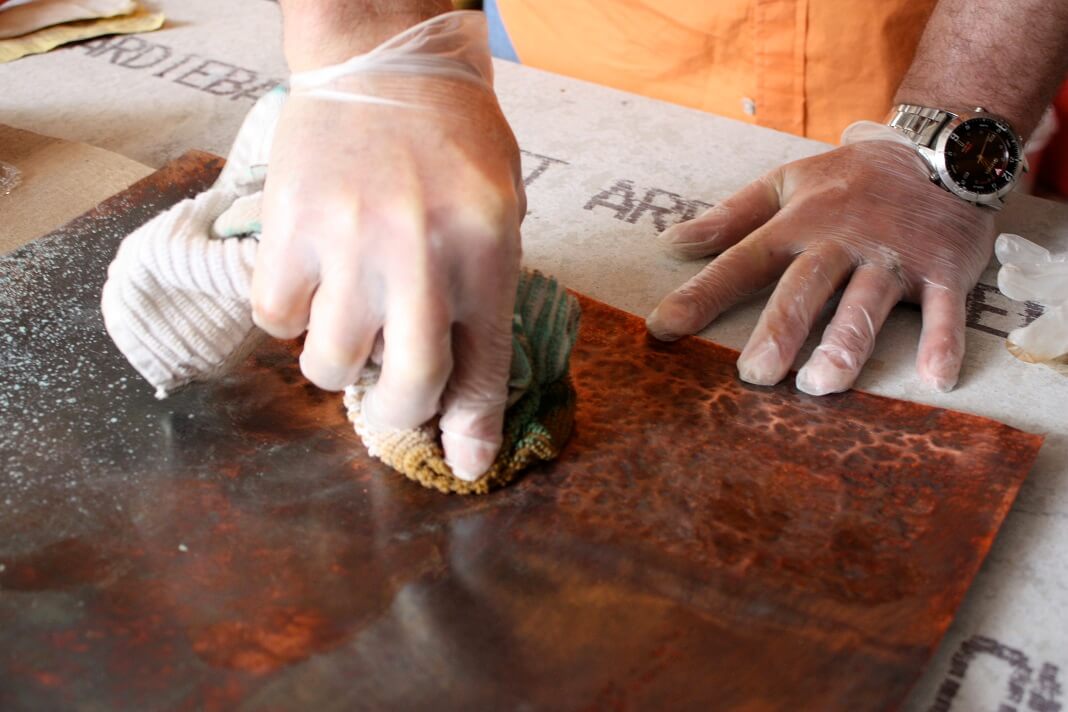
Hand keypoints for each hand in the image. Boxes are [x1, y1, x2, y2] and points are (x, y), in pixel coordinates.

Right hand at [251, 14, 524, 480]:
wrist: (379, 58)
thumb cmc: (452, 136)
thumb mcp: (499, 208)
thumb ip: (485, 291)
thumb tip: (459, 384)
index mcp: (487, 250)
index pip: (484, 367)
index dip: (474, 429)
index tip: (467, 465)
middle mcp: (421, 256)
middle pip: (409, 386)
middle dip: (402, 413)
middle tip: (395, 399)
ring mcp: (349, 244)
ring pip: (331, 365)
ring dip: (339, 363)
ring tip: (348, 321)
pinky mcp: (288, 229)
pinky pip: (275, 318)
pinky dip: (289, 316)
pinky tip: (308, 282)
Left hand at [646, 137, 994, 394]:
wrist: (942, 150)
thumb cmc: (852, 180)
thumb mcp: (786, 183)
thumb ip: (729, 218)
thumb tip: (670, 242)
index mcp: (798, 223)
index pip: (741, 261)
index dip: (702, 293)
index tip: (663, 327)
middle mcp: (842, 241)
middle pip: (804, 288)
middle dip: (779, 329)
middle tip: (755, 373)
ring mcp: (893, 256)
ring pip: (867, 303)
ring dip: (847, 343)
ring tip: (822, 383)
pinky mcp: (943, 268)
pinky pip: (945, 309)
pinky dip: (944, 342)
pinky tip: (935, 380)